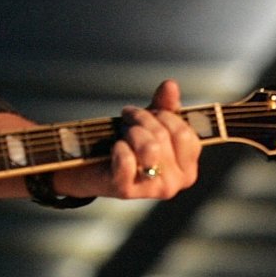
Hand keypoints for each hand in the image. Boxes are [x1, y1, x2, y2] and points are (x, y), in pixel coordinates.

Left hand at [58, 80, 200, 200]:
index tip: (148, 113)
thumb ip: (164, 105)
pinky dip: (118, 148)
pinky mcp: (126, 190)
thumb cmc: (125, 144)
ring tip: (121, 133)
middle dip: (142, 119)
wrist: (88, 167)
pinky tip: (113, 148)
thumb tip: (170, 85)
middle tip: (128, 119)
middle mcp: (174, 184)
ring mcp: (151, 190)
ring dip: (130, 132)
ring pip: (149, 148)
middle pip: (164, 136)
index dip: (164, 116)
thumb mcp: (148, 123)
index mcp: (187, 169)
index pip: (185, 134)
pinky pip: (127, 160)